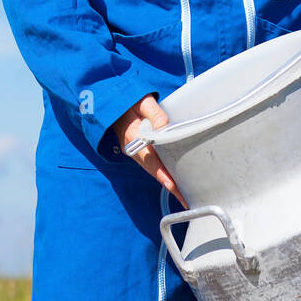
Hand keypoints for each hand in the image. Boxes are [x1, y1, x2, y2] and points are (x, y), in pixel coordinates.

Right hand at [111, 94, 187, 208]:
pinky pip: (152, 164)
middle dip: (169, 186)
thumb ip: (154, 113)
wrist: (114, 100)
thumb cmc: (130, 100)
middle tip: (185, 200)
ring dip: (167, 182)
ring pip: (153, 170)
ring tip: (183, 195)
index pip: (150, 159)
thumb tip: (165, 126)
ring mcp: (135, 151)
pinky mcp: (139, 150)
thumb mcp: (142, 101)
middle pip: (153, 171)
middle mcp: (133, 148)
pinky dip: (163, 174)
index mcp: (133, 137)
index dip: (162, 174)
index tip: (172, 186)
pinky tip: (174, 179)